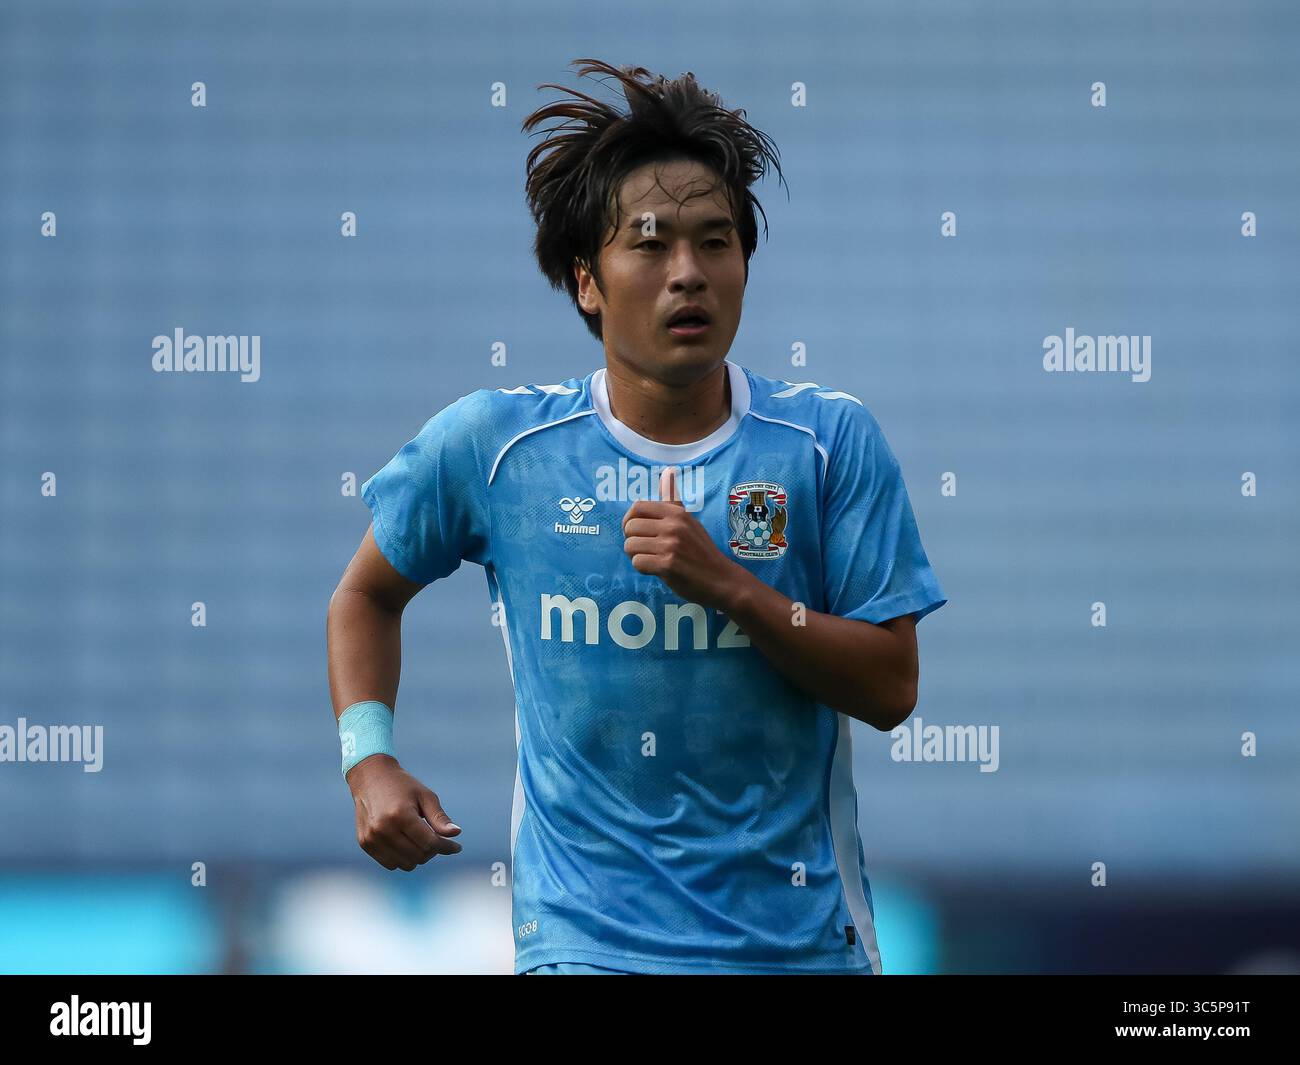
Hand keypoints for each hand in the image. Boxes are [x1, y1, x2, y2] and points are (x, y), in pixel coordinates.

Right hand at [346, 754, 462, 871]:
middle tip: (437, 838)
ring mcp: (372, 838)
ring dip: (419, 857)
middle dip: (433, 850)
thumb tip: (456, 833)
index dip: (446, 847)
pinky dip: (403, 858)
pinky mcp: (365, 843)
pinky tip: (407, 843)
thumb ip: (439, 818)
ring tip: (421, 840)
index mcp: (401, 815)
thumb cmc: (402, 785)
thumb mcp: (425, 796)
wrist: (370, 778)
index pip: (430, 843)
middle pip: (419, 856)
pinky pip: (391, 864)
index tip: (457, 847)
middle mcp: (384, 829)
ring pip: (406, 864)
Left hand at [621, 466, 745, 608]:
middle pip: (630, 527)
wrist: (720, 579)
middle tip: (644, 549)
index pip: (638, 507)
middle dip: (631, 540)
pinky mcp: (667, 565)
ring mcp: (670, 545)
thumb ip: (673, 501)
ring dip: (636, 556)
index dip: (629, 520)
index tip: (636, 531)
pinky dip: (643, 568)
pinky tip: (656, 570)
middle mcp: (673, 525)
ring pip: (630, 546)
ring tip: (652, 559)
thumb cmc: (701, 551)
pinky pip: (637, 562)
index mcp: (677, 513)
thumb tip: (667, 471)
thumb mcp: (689, 521)